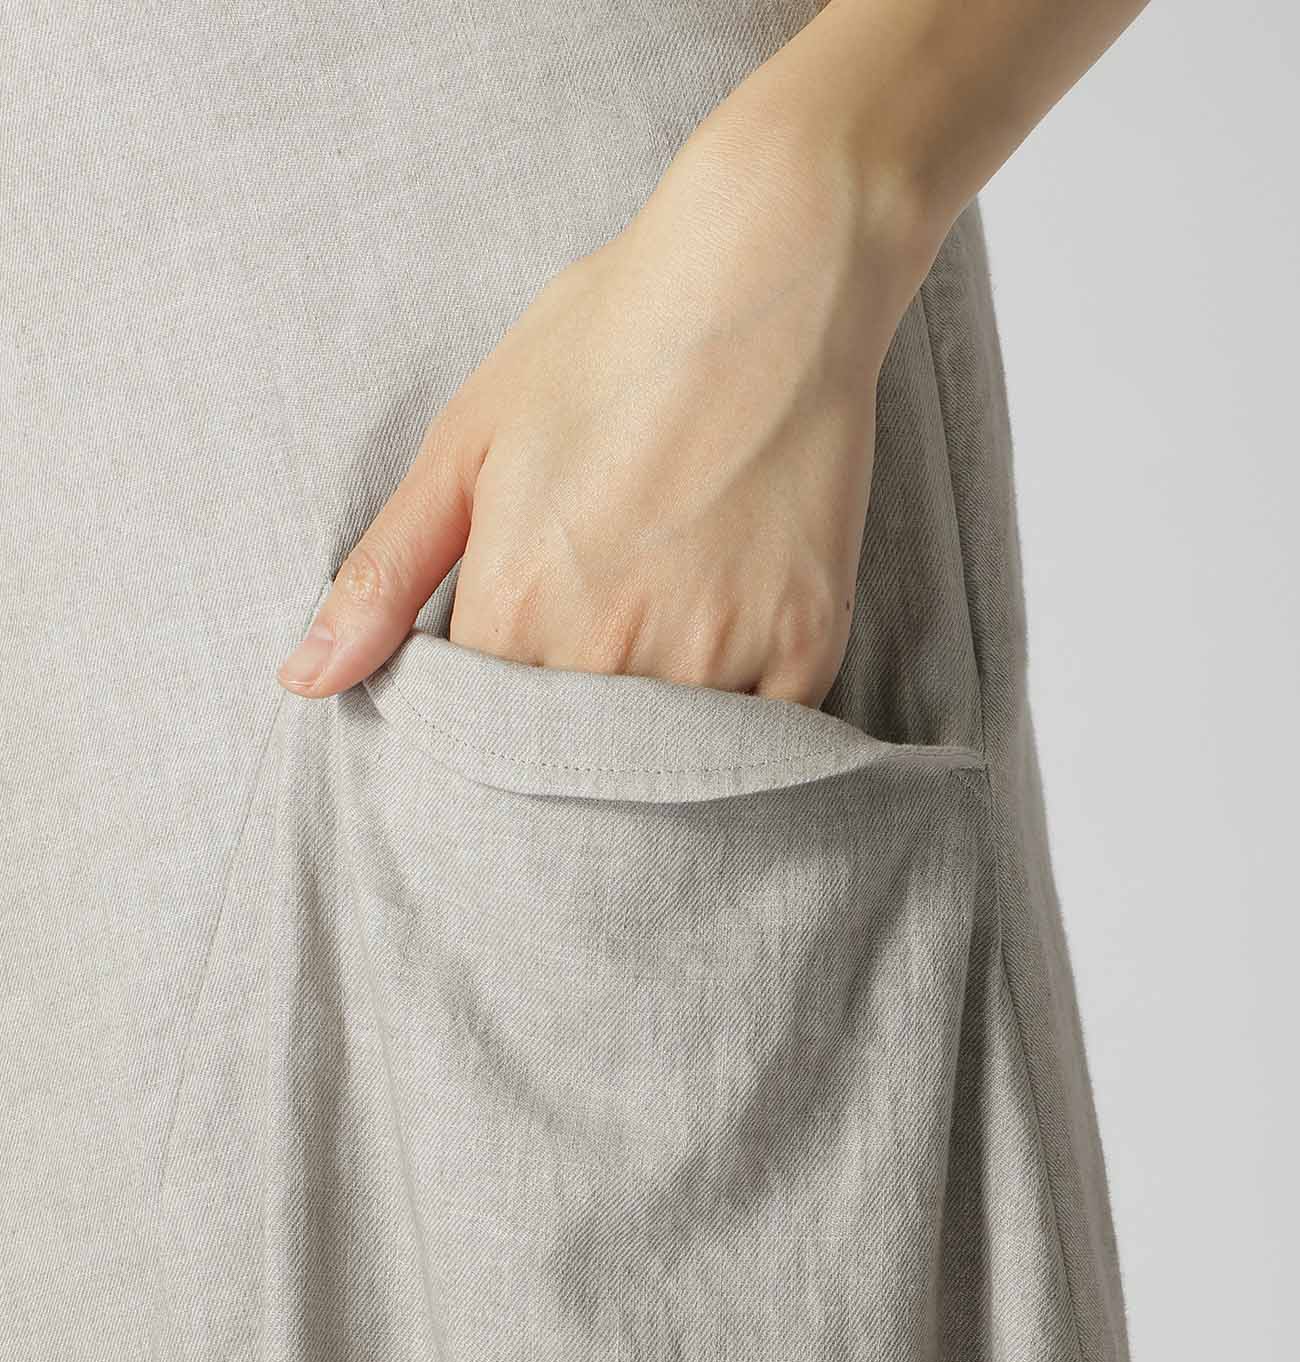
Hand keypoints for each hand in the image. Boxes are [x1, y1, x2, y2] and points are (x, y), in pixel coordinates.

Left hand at [276, 115, 934, 707]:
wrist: (773, 273)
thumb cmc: (608, 342)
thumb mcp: (466, 442)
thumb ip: (384, 575)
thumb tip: (303, 681)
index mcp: (521, 605)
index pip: (474, 745)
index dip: (476, 735)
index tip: (492, 708)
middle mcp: (615, 650)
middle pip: (565, 771)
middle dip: (553, 760)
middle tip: (573, 691)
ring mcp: (720, 655)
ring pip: (661, 769)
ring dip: (641, 756)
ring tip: (644, 680)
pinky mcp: (807, 648)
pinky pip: (763, 745)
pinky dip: (736, 736)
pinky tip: (717, 678)